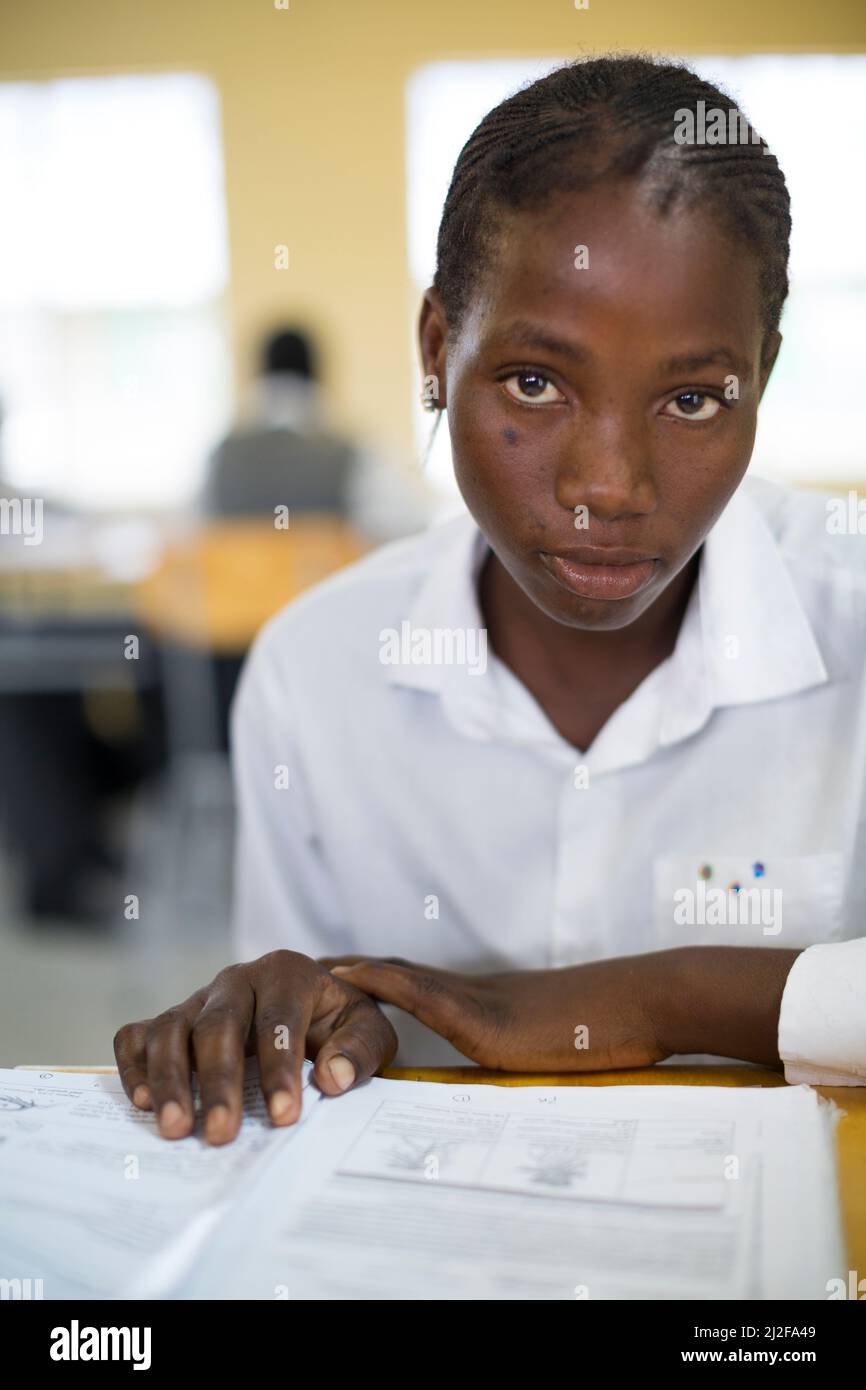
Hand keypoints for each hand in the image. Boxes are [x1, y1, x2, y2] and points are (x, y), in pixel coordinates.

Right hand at [113, 950, 397, 1143]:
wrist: (308, 1005)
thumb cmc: (337, 1023)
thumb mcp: (366, 1029)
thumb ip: (359, 1049)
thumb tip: (333, 1077)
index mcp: (287, 974)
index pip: (278, 1020)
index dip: (280, 1069)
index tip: (285, 1117)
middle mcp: (236, 980)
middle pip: (218, 1025)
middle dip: (219, 1082)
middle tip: (220, 1134)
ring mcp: (197, 999)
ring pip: (171, 1029)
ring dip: (170, 1079)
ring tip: (175, 1129)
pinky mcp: (171, 1019)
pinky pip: (137, 1034)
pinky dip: (134, 1065)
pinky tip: (144, 1101)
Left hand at [324, 953, 668, 1071]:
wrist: (642, 1005)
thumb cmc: (609, 1033)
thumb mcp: (553, 1048)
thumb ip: (520, 1055)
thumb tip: (506, 1074)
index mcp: (487, 1003)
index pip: (419, 985)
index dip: (376, 979)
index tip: (334, 975)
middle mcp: (474, 992)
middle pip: (397, 973)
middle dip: (350, 972)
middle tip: (301, 968)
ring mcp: (477, 999)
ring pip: (399, 977)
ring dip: (351, 974)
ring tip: (304, 970)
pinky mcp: (484, 1016)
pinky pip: (421, 992)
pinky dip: (379, 981)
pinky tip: (345, 976)